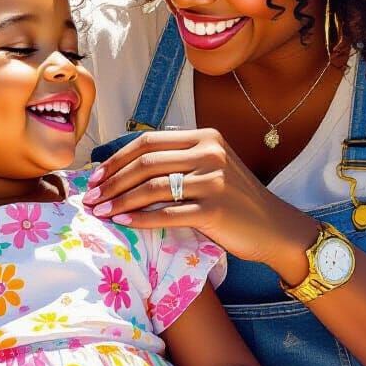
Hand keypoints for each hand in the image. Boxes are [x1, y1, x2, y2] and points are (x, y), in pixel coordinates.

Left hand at [84, 129, 316, 266]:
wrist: (275, 228)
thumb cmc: (236, 200)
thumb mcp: (211, 167)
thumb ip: (178, 159)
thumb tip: (125, 166)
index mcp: (205, 137)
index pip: (148, 141)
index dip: (117, 158)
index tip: (96, 176)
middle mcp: (210, 153)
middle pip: (146, 162)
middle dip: (112, 181)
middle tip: (91, 197)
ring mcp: (214, 181)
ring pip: (152, 187)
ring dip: (120, 200)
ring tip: (101, 212)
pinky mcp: (215, 210)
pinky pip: (167, 214)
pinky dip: (140, 219)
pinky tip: (123, 223)